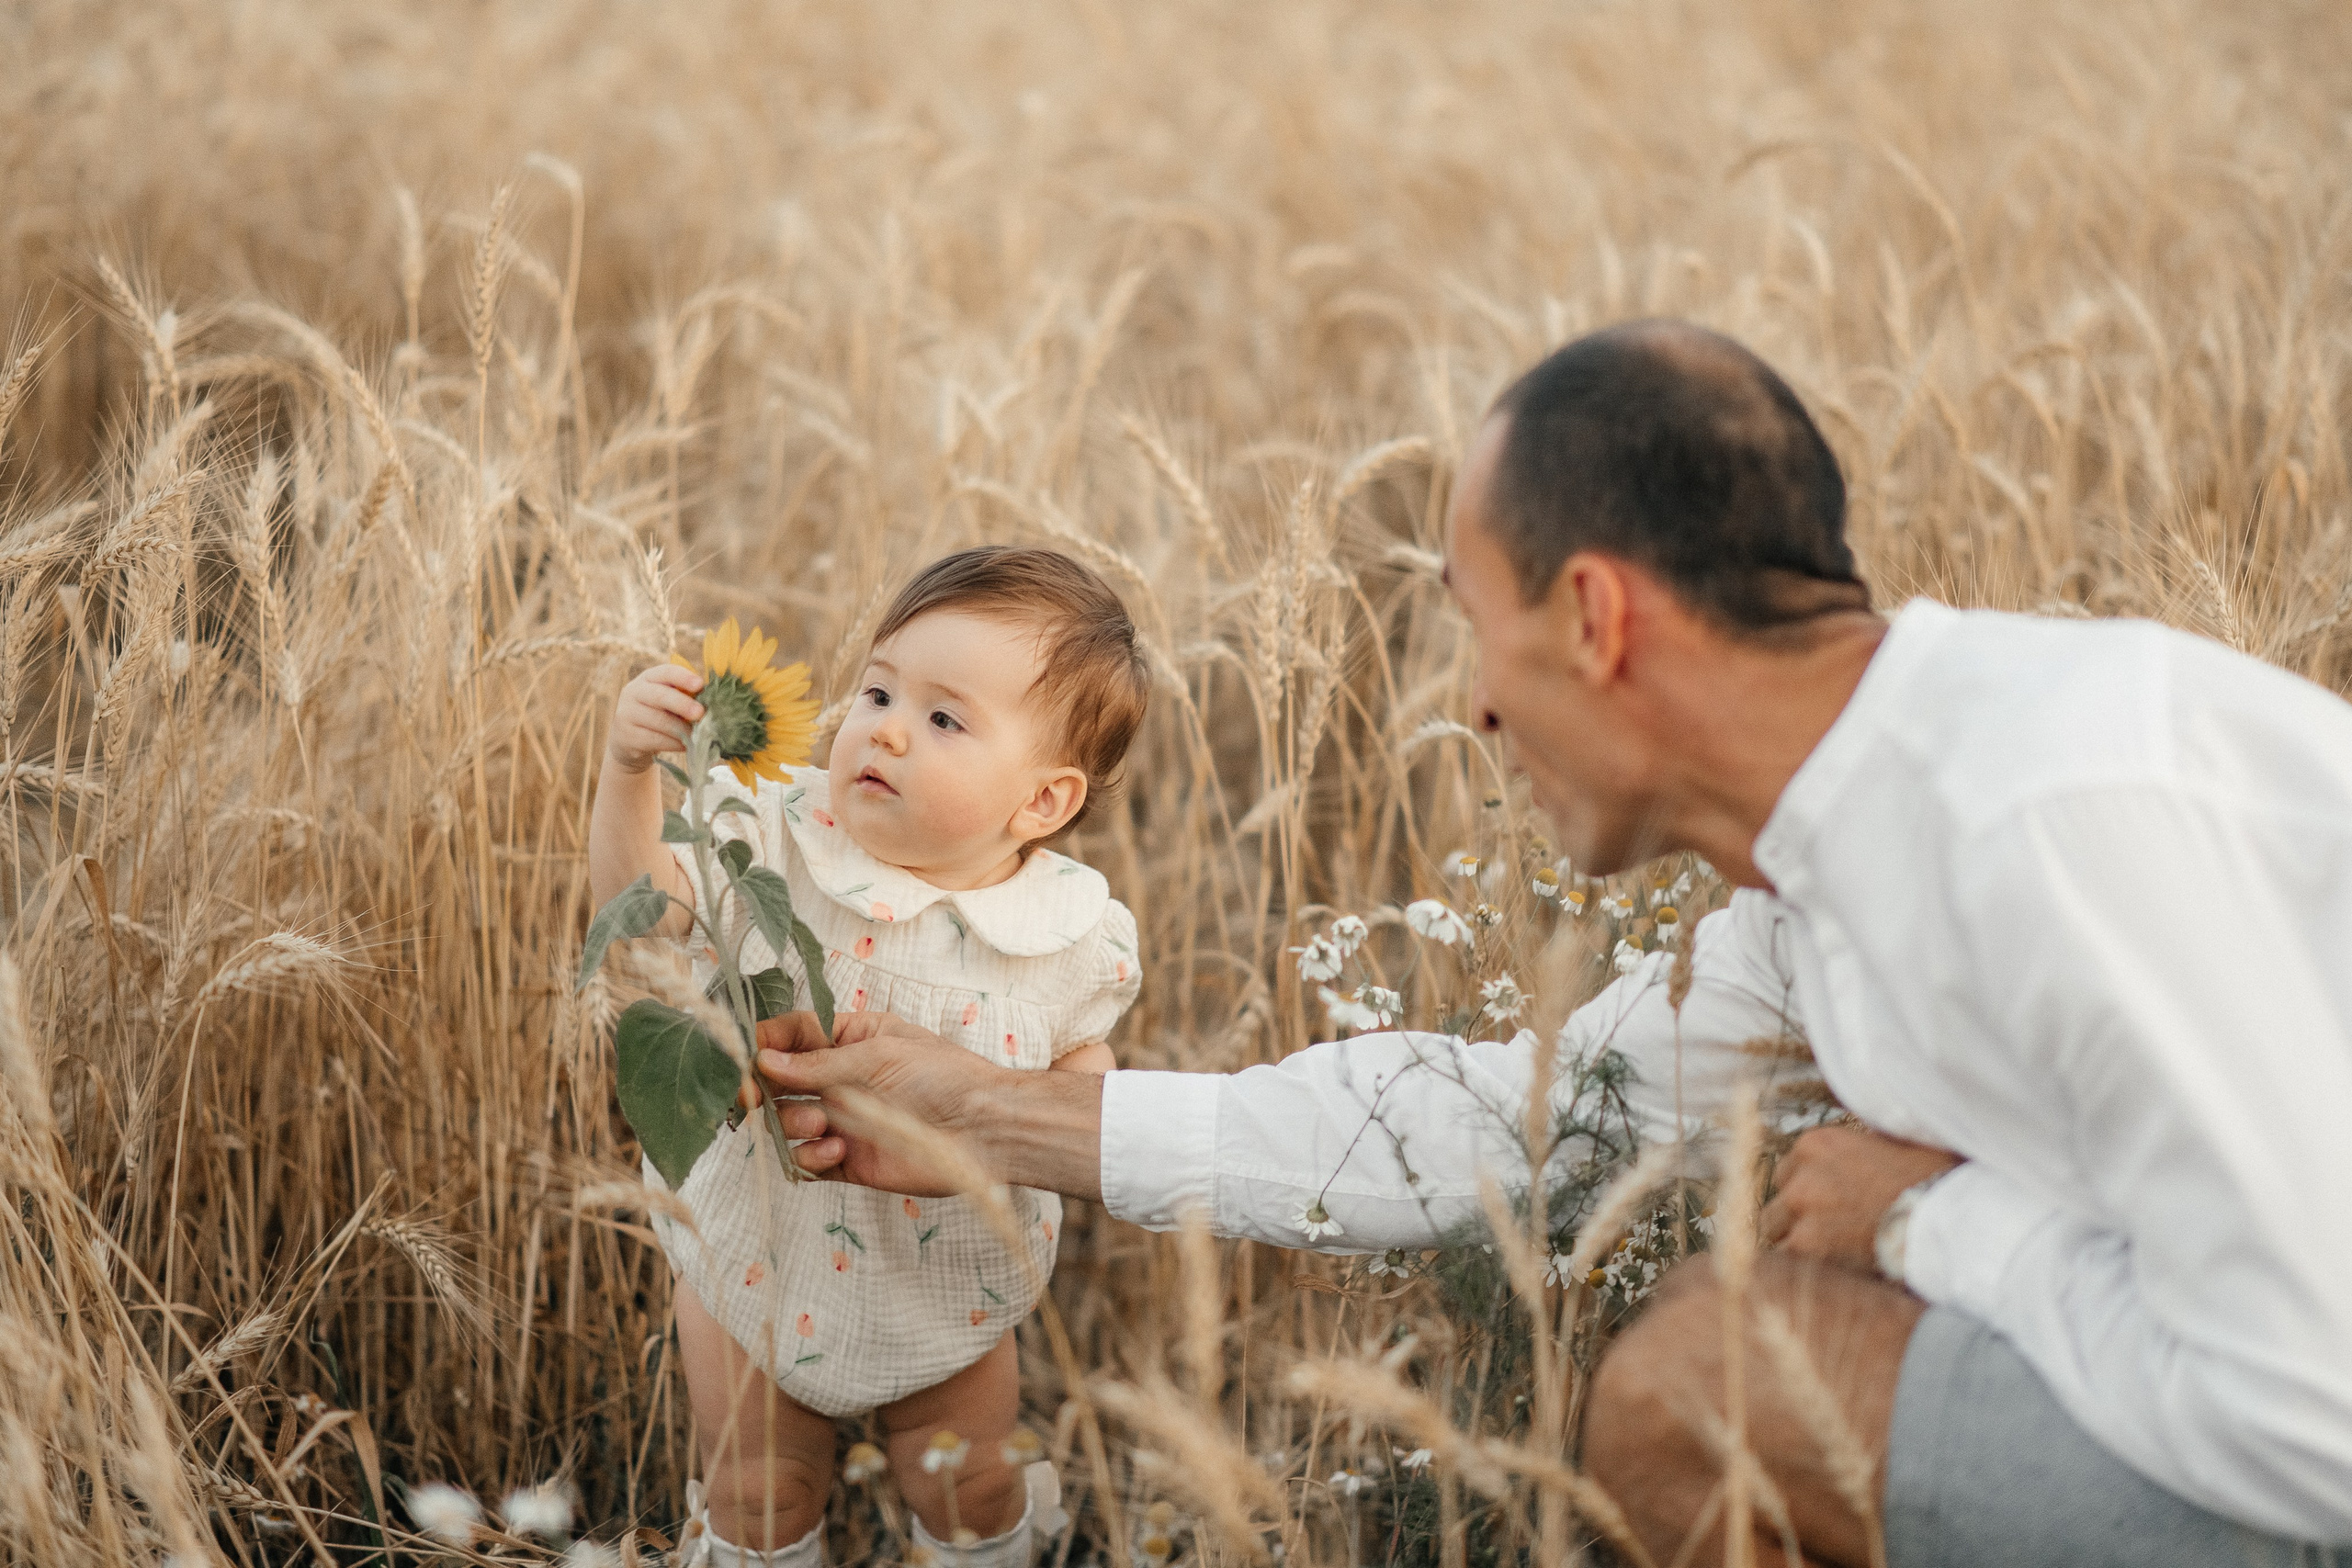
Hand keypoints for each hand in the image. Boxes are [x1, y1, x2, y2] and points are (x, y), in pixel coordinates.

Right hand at [607, 663, 704, 773]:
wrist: (629, 741)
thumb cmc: (659, 714)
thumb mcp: (668, 700)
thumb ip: (686, 696)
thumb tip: (714, 700)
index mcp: (648, 678)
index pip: (665, 672)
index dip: (683, 677)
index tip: (700, 685)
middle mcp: (633, 692)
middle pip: (660, 696)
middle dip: (683, 704)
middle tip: (701, 713)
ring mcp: (627, 714)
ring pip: (659, 720)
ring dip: (682, 729)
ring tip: (699, 735)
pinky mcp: (627, 736)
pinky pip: (655, 740)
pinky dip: (674, 743)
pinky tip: (686, 745)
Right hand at [754, 1011, 1016, 1196]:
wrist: (985, 1131)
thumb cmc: (945, 1077)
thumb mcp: (879, 1055)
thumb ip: (819, 1063)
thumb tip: (763, 1060)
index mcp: (850, 1039)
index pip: (790, 1036)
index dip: (761, 1045)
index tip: (741, 1060)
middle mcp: (840, 1079)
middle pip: (777, 1084)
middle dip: (763, 1091)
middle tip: (753, 1100)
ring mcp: (842, 1121)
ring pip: (787, 1124)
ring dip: (793, 1124)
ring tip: (825, 1124)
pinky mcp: (848, 1161)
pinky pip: (806, 1163)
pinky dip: (809, 1158)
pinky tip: (837, 1150)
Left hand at [1759, 1125, 1960, 1270]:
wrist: (1946, 1220)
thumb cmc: (1933, 1184)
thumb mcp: (1893, 1146)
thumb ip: (1860, 1148)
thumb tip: (1858, 1154)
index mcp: (1817, 1144)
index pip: (1789, 1172)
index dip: (1807, 1195)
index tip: (1825, 1210)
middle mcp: (1801, 1173)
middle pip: (1779, 1203)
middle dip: (1797, 1221)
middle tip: (1827, 1239)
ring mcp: (1799, 1208)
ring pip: (1776, 1232)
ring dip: (1797, 1246)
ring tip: (1829, 1261)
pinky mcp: (1805, 1244)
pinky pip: (1785, 1261)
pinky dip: (1803, 1270)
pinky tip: (1828, 1275)